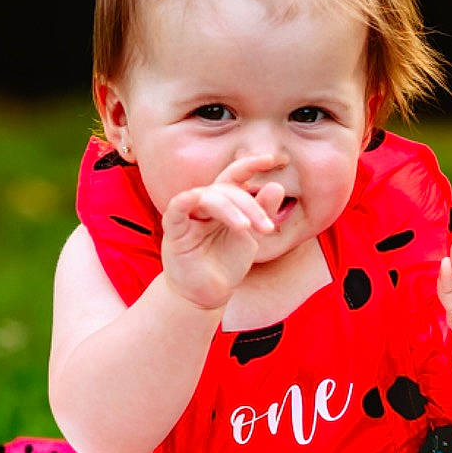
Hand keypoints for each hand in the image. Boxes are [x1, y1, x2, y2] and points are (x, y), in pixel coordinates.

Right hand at [159, 152, 286, 310]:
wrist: (208, 293)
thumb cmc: (226, 262)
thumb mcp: (251, 237)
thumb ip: (262, 212)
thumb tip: (276, 186)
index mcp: (223, 202)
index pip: (235, 176)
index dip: (252, 164)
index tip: (274, 159)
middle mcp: (205, 205)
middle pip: (226, 189)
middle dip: (250, 204)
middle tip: (267, 227)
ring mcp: (189, 216)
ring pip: (207, 197)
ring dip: (229, 209)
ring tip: (246, 228)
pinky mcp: (175, 231)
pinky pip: (177, 209)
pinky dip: (185, 201)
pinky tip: (197, 199)